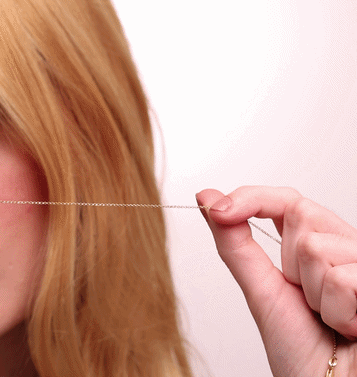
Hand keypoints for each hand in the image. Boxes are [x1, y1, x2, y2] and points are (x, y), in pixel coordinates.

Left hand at [197, 186, 355, 376]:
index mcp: (318, 246)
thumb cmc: (301, 351)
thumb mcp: (261, 288)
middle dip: (288, 263)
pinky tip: (351, 326)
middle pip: (301, 213)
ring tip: (331, 319)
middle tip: (307, 300)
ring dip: (315, 295)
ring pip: (317, 248)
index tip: (220, 209)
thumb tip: (206, 197)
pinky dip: (337, 311)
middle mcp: (346, 247)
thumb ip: (234, 241)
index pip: (287, 200)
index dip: (252, 198)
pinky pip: (342, 278)